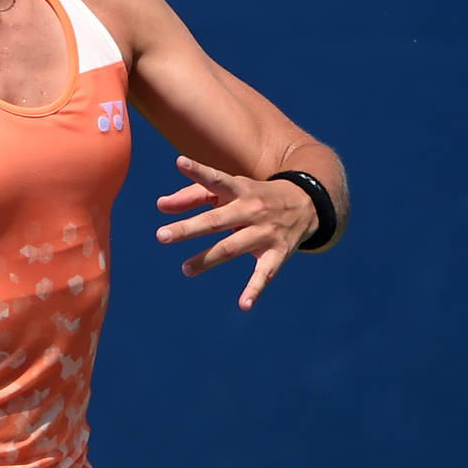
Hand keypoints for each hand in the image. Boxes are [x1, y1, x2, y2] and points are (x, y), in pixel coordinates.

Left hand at [154, 155, 316, 310]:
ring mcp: (266, 232)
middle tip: (161, 235)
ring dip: (207, 259)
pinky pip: (265, 274)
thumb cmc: (252, 196)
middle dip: (189, 229)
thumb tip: (160, 205)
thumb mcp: (229, 190)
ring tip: (185, 269)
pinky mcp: (279, 253)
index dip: (198, 171)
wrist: (307, 203)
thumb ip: (192, 195)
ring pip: (232, 248)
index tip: (180, 162)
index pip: (216, 179)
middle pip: (216, 220)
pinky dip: (255, 290)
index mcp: (239, 189)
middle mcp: (252, 210)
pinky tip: (243, 305)